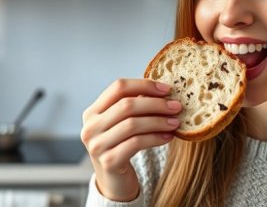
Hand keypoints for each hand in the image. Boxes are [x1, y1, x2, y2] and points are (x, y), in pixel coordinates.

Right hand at [81, 78, 181, 200]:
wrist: (114, 181)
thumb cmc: (123, 146)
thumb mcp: (124, 123)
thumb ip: (137, 105)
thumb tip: (165, 90)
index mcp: (93, 111)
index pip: (118, 87)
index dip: (144, 85)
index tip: (167, 89)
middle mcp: (90, 127)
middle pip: (126, 105)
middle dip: (155, 104)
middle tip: (176, 106)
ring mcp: (97, 145)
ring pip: (132, 124)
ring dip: (158, 121)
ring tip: (175, 122)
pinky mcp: (108, 161)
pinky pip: (136, 143)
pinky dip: (155, 138)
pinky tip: (168, 137)